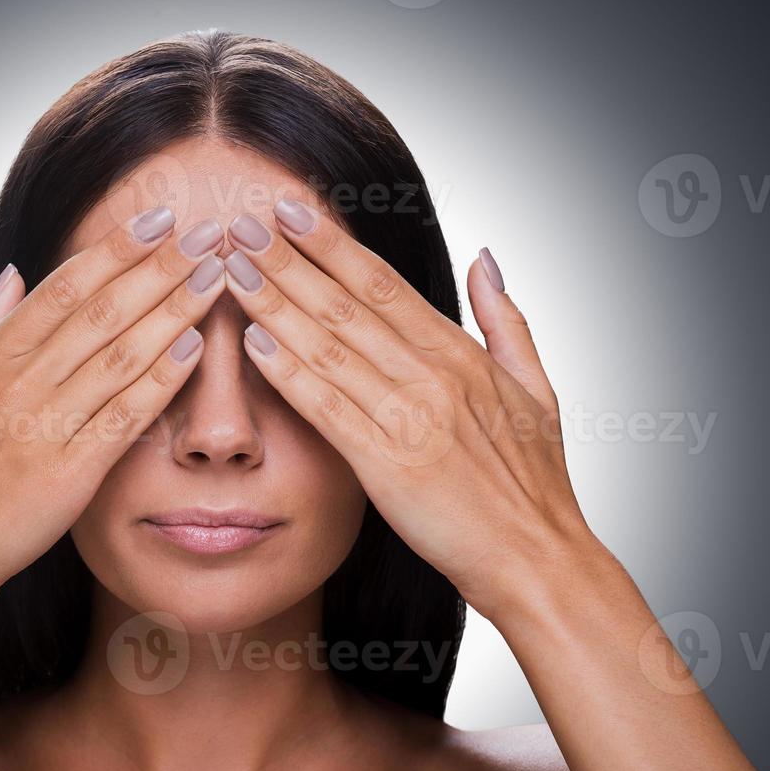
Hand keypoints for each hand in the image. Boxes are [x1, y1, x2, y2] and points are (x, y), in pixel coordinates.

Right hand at [0, 208, 228, 630]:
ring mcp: (42, 426)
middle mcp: (16, 383)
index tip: (159, 219)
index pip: (63, 288)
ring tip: (217, 275)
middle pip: (102, 310)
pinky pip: (123, 415)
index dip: (115, 250)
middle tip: (210, 231)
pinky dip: (161, 378)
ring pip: (120, 353)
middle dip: (161, 266)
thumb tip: (13, 275)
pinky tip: (195, 347)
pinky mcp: (66, 474)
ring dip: (174, 309)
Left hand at [223, 201, 607, 621]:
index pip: (383, 284)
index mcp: (461, 355)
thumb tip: (485, 258)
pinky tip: (252, 343)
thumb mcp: (535, 388)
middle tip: (240, 224)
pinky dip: (288, 373)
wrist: (537, 559)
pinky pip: (328, 409)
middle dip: (287, 261)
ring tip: (232, 269)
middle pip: (345, 304)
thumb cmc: (534, 485)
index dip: (331, 245)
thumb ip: (506, 320)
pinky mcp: (388, 465)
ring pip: (329, 347)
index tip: (290, 211)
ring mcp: (410, 418)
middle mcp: (433, 376)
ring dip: (274, 304)